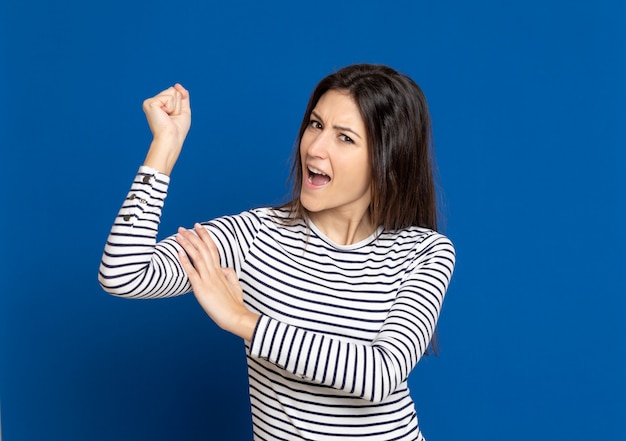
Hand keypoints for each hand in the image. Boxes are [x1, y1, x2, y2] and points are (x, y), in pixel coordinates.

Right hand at [142, 84, 190, 173]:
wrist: (171, 138)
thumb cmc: (177, 129)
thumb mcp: (183, 110)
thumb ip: (182, 96)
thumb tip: (177, 85)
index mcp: (159, 104)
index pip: (173, 92)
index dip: (179, 104)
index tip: (174, 116)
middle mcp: (152, 102)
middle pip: (172, 91)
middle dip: (178, 105)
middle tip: (172, 117)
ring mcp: (150, 102)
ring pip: (171, 92)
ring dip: (175, 106)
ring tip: (169, 117)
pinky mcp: (150, 103)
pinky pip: (169, 97)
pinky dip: (171, 107)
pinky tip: (165, 115)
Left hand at [176, 223, 258, 340]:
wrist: (235, 316)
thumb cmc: (235, 304)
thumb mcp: (235, 285)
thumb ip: (229, 274)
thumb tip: (224, 267)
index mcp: (221, 271)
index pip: (212, 248)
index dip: (205, 236)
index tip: (198, 227)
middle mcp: (214, 272)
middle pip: (203, 249)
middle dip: (193, 236)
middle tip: (183, 227)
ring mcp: (208, 279)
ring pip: (197, 256)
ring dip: (187, 244)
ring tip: (179, 235)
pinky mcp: (201, 288)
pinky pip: (192, 272)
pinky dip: (185, 261)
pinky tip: (179, 252)